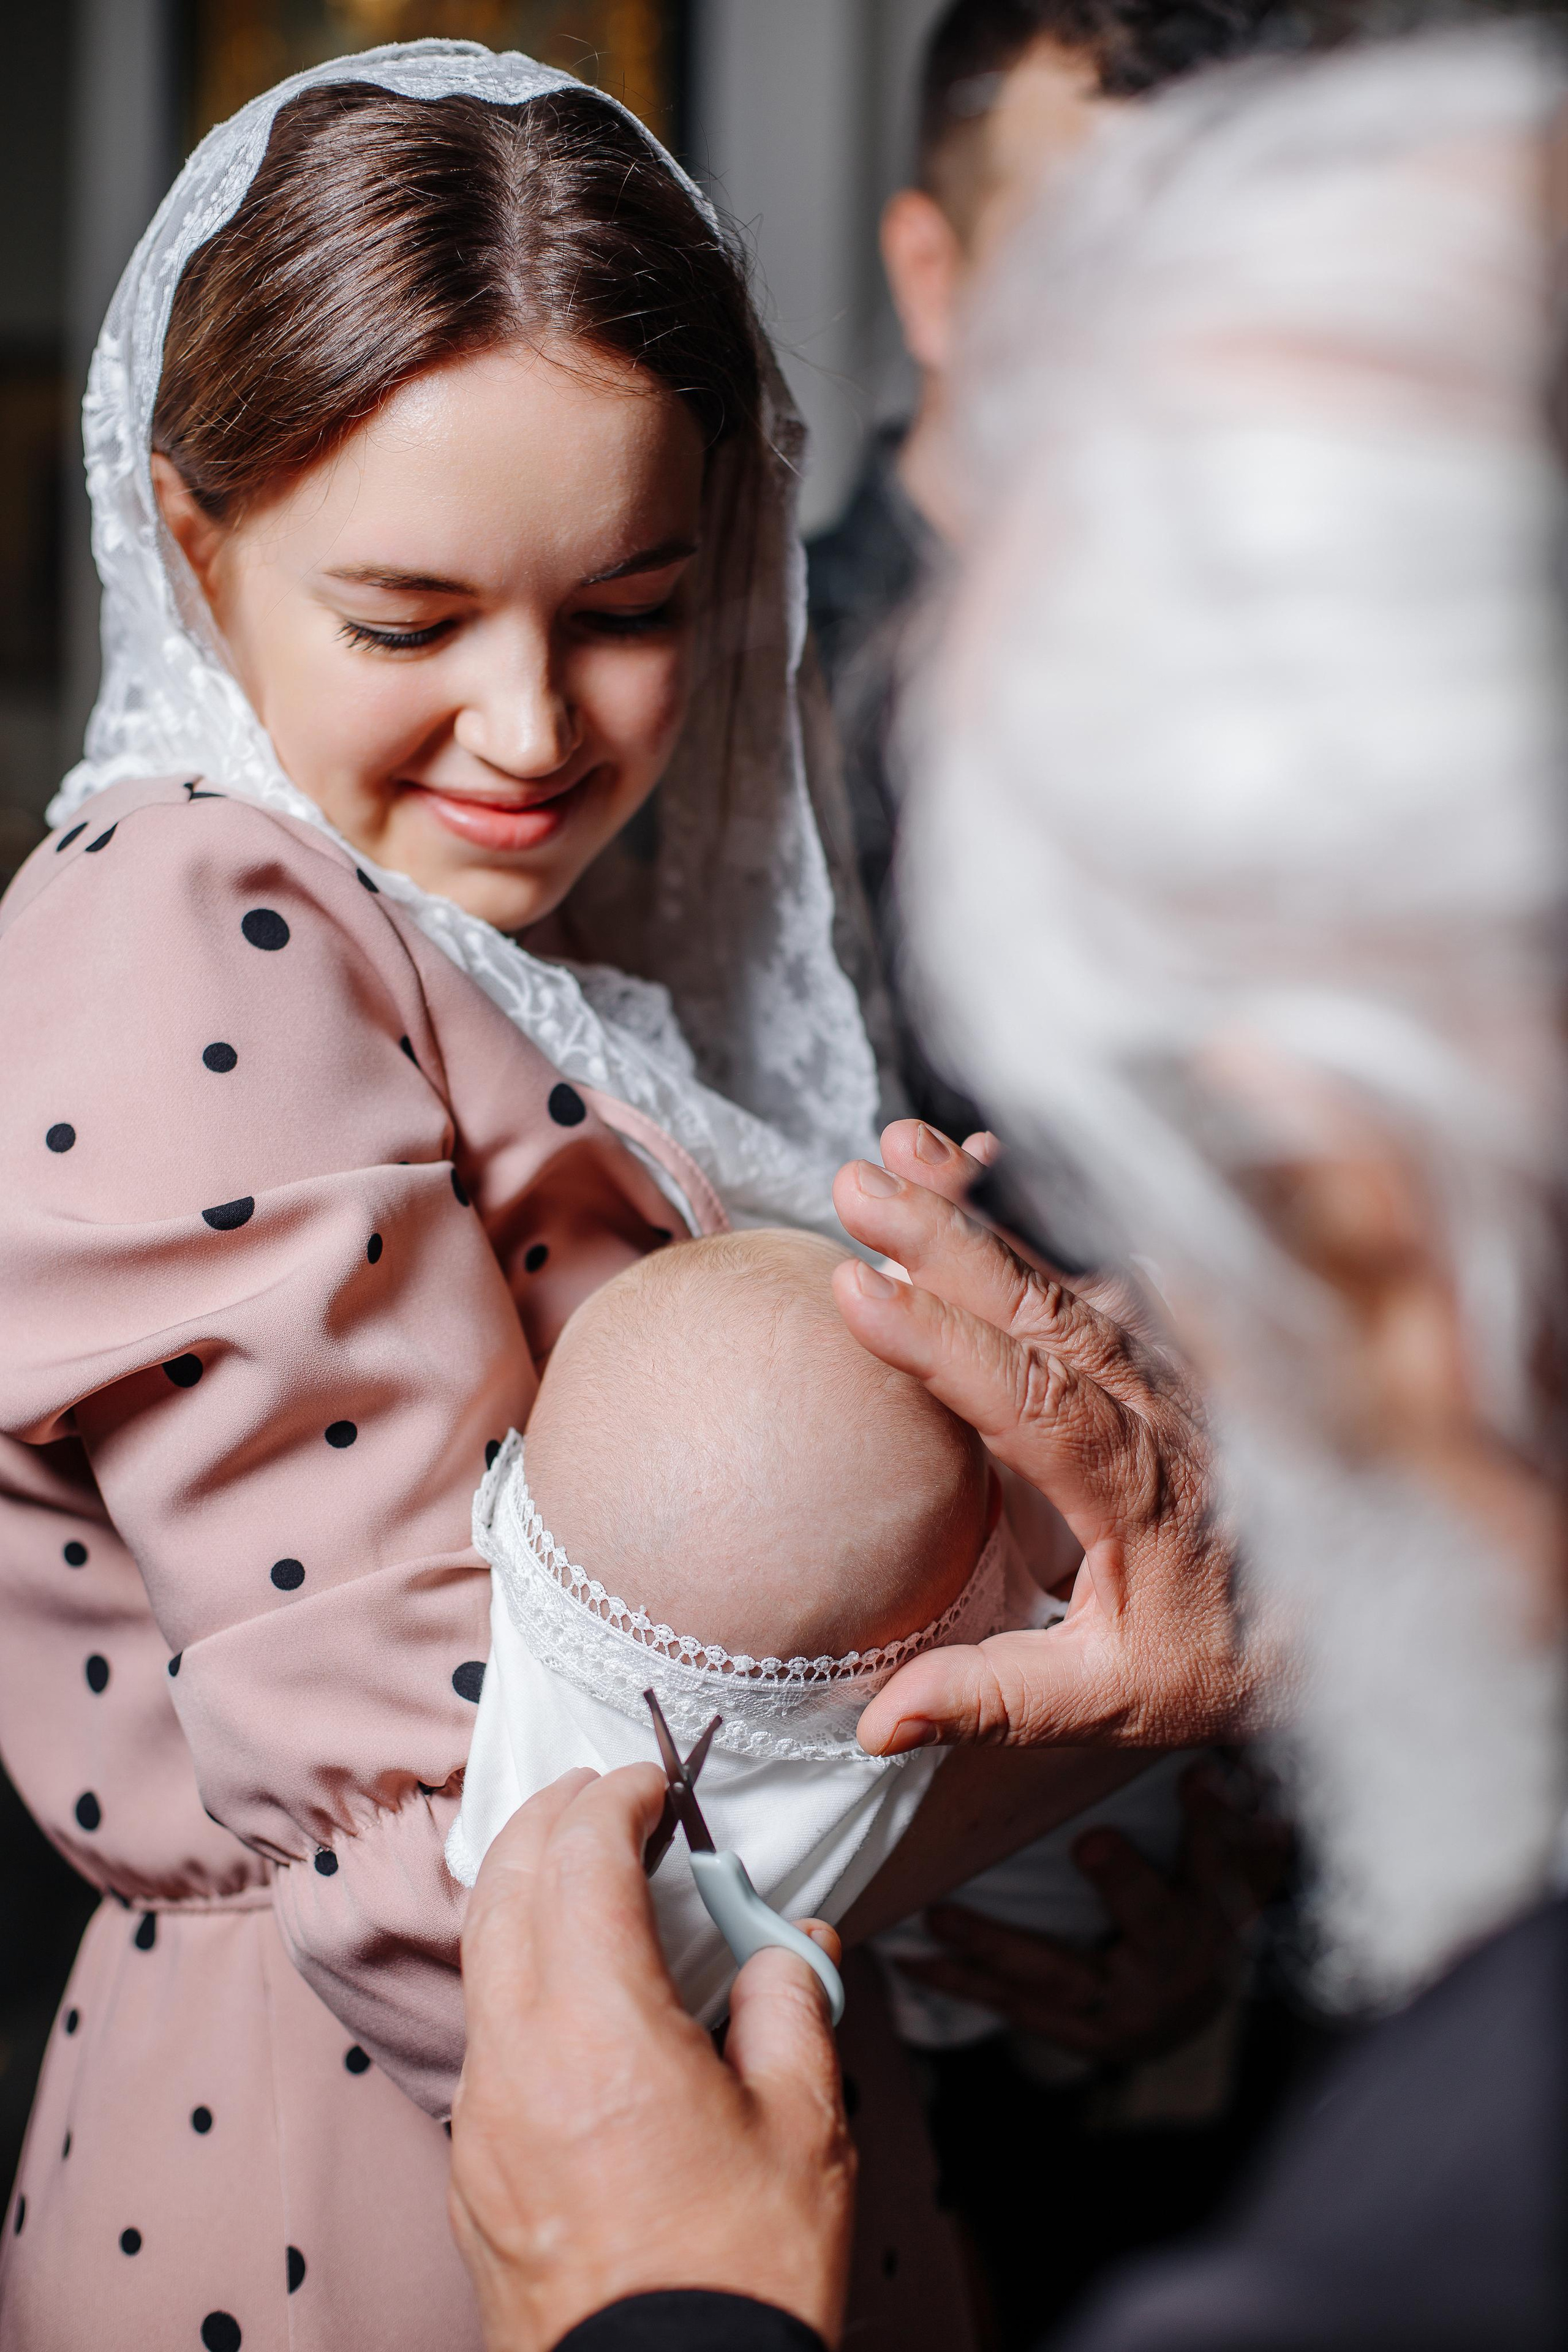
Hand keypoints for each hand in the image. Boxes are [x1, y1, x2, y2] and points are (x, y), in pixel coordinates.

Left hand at [450, 1766, 854, 2351]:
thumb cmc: (739, 2277)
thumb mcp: (805, 2127)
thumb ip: (793, 2004)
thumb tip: (786, 1942)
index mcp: (600, 2034)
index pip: (581, 1862)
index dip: (615, 1800)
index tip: (650, 1780)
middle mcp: (516, 2061)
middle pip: (501, 1889)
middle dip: (544, 1818)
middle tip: (593, 1790)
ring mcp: (480, 2119)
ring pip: (480, 1961)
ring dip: (521, 1891)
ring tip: (573, 1866)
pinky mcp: (471, 2171)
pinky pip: (484, 2036)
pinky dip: (517, 1973)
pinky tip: (568, 1987)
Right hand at [832, 1121, 1258, 1754]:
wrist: (1346, 1609)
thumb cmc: (1226, 1652)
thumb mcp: (1120, 1700)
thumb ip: (999, 1699)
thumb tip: (877, 1722)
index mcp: (1147, 1493)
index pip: (1042, 1405)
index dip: (948, 1348)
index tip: (861, 1294)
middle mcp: (1159, 1411)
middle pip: (1048, 1312)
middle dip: (947, 1240)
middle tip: (859, 1186)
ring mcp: (1162, 1369)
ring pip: (1063, 1277)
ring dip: (975, 1212)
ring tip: (891, 1152)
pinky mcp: (1158, 1348)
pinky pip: (1088, 1270)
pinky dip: (1023, 1217)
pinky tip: (968, 1164)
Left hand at [896, 1764, 1290, 2064]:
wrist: (1186, 2004)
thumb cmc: (1195, 1908)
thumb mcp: (1216, 1858)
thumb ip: (1212, 1809)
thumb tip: (1207, 1750)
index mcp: (1214, 1909)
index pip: (1219, 1856)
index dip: (1214, 1819)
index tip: (1199, 1777)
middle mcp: (1176, 1963)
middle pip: (1154, 1920)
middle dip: (1124, 1881)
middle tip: (1093, 1844)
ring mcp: (1124, 2009)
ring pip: (1061, 1973)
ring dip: (999, 1942)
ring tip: (943, 1915)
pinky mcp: (1078, 2032)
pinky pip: (1014, 2006)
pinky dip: (960, 1981)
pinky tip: (910, 1958)